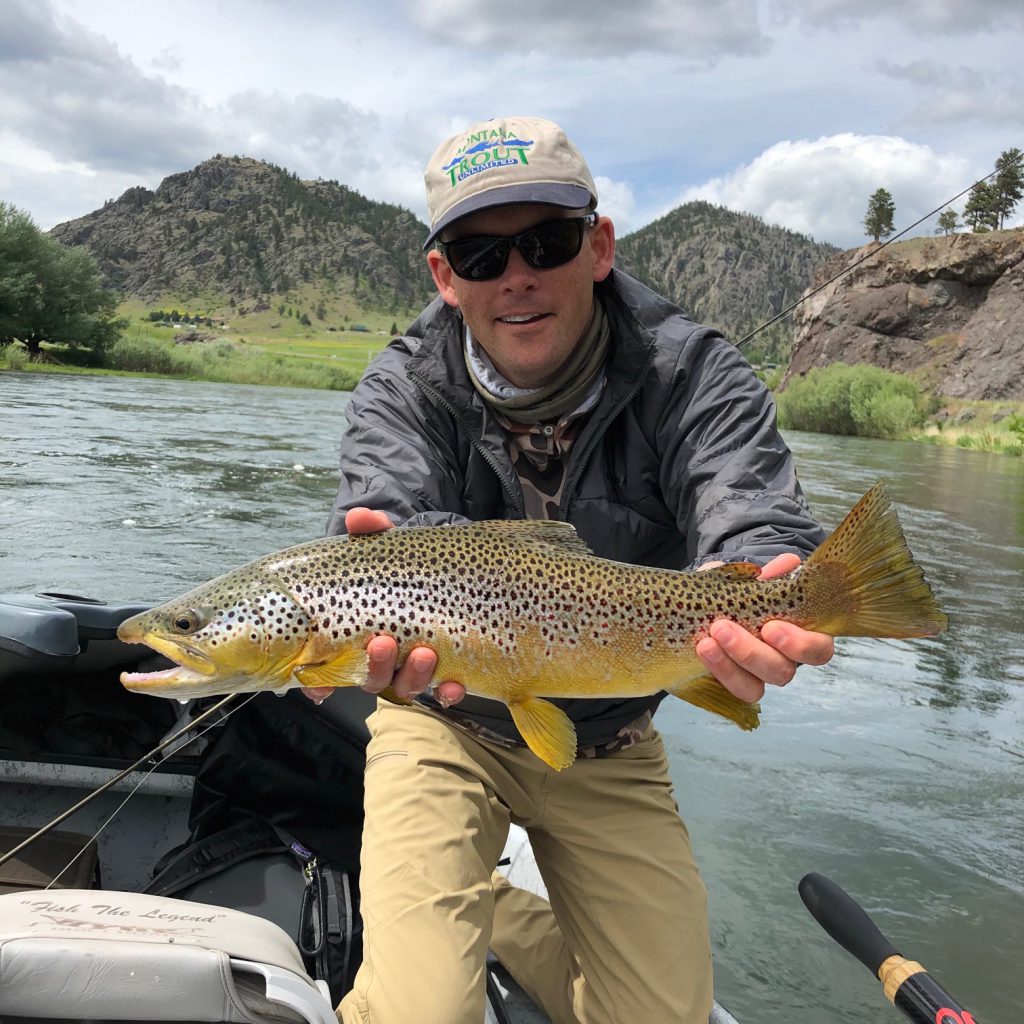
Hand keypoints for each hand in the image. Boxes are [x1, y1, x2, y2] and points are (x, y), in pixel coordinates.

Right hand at [301, 507, 466, 705]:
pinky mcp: (447, 669)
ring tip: (424, 653)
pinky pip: (444, 691)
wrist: (450, 566)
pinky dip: (447, 692)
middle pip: (372, 678)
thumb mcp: (390, 546)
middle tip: (383, 643)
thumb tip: (358, 517)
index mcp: (359, 634)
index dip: (320, 685)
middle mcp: (383, 658)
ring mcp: (413, 668)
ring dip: (413, 676)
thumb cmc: (407, 564)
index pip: (331, 669)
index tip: (321, 688)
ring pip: (406, 686)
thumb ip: (372, 531)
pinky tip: (453, 685)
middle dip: (377, 666)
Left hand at [695, 553, 834, 702]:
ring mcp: (757, 677)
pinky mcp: (733, 685)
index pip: (818, 650)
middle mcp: (782, 661)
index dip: (800, 645)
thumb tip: (789, 563)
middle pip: (782, 672)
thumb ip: (768, 575)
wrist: (705, 608)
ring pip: (755, 688)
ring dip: (730, 663)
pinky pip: (731, 689)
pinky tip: (702, 648)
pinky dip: (718, 670)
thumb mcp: (748, 581)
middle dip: (752, 652)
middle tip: (724, 628)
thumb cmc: (737, 595)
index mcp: (798, 635)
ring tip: (706, 640)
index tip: (771, 626)